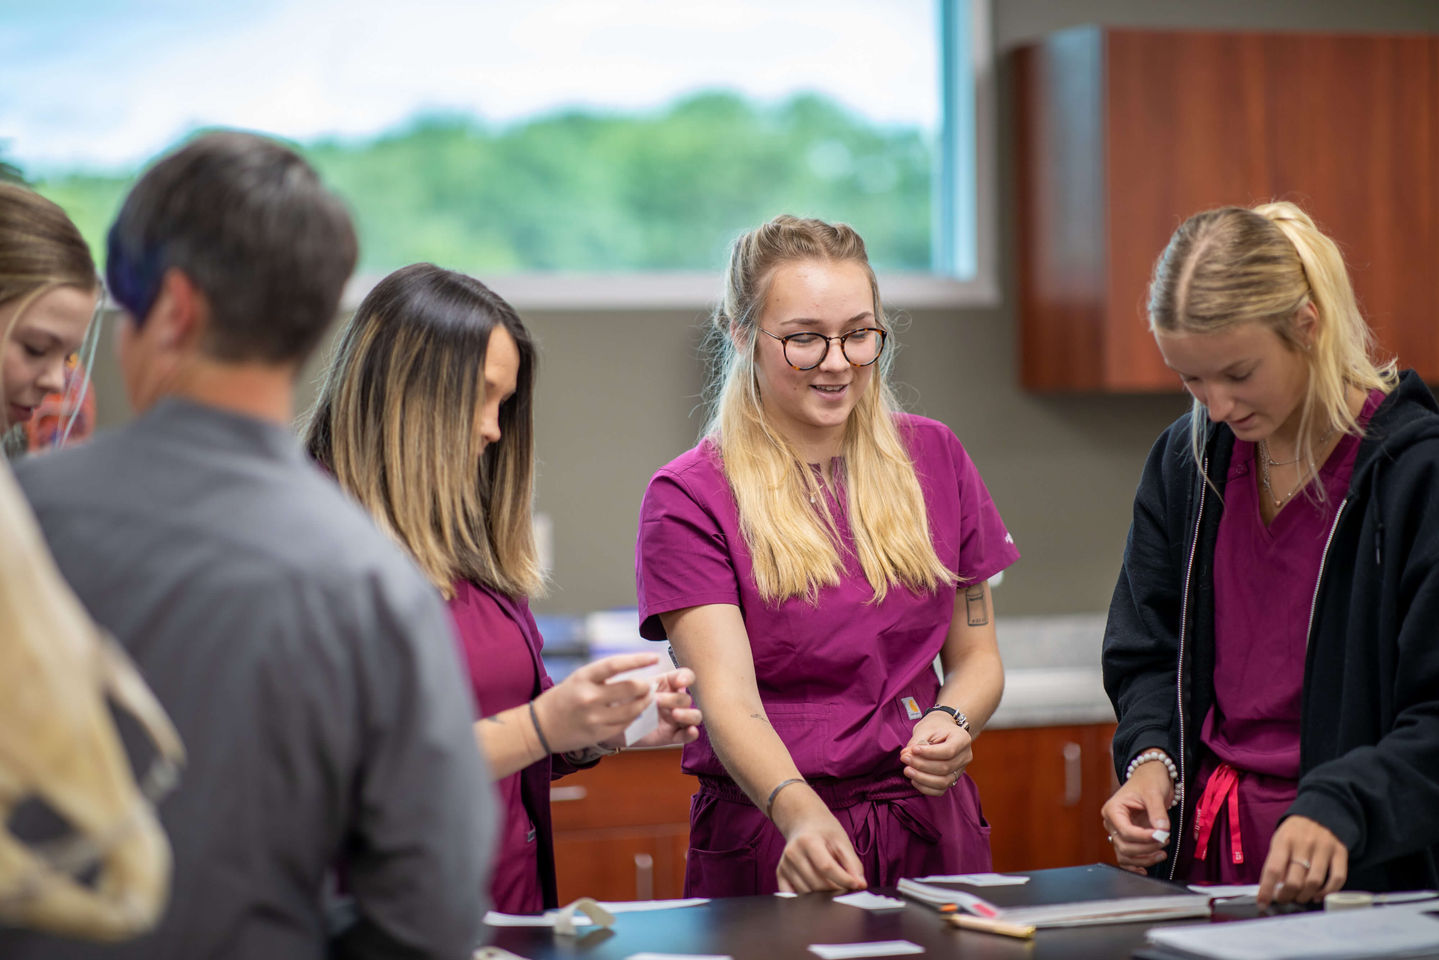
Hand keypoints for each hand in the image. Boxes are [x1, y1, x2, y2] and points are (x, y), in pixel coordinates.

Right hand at [531, 652, 656, 753]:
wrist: (540, 727)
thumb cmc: (563, 698)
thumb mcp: (578, 679)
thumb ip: (603, 676)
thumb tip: (634, 670)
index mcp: (583, 677)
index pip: (616, 664)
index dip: (638, 660)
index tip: (654, 657)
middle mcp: (589, 697)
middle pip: (629, 687)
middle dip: (645, 685)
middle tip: (650, 684)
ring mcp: (594, 717)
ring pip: (632, 709)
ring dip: (645, 703)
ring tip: (648, 698)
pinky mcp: (598, 734)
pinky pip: (625, 724)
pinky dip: (634, 717)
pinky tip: (636, 712)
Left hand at [610, 668, 702, 749]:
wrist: (614, 724)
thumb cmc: (624, 701)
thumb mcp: (629, 688)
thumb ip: (637, 683)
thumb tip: (643, 683)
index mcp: (668, 684)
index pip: (686, 677)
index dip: (686, 678)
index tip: (680, 682)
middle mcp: (675, 701)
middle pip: (686, 698)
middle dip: (674, 699)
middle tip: (656, 701)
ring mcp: (675, 719)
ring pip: (695, 716)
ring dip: (688, 714)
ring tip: (674, 714)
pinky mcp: (673, 735)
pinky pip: (688, 735)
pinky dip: (692, 733)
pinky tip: (690, 730)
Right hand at [771, 789, 866, 893]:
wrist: (804, 822)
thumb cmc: (824, 832)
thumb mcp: (842, 841)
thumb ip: (853, 863)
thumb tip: (860, 885)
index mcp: (808, 841)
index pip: (826, 867)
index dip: (844, 880)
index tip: (857, 886)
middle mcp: (792, 853)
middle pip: (817, 883)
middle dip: (836, 890)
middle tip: (847, 888)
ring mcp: (784, 864)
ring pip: (807, 893)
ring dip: (823, 896)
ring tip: (833, 886)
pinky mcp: (780, 873)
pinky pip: (793, 896)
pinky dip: (806, 899)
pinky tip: (817, 893)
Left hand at [900, 712, 972, 796]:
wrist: (943, 730)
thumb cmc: (935, 727)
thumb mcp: (926, 728)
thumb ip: (916, 742)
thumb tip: (906, 755)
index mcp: (962, 739)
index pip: (949, 751)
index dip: (929, 753)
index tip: (913, 749)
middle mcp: (965, 756)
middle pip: (945, 767)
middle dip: (922, 765)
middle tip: (905, 758)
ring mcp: (960, 770)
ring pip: (943, 782)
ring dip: (922, 778)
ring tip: (907, 770)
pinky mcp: (953, 779)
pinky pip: (940, 790)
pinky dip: (925, 788)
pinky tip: (914, 779)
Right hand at [1101, 760, 1174, 872]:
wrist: (1150, 778)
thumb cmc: (1149, 781)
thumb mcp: (1154, 792)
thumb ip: (1157, 812)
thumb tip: (1161, 829)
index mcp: (1113, 810)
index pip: (1125, 832)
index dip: (1144, 837)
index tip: (1161, 836)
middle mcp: (1112, 823)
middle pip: (1124, 846)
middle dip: (1146, 848)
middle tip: (1164, 840)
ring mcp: (1118, 832)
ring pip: (1125, 855)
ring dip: (1144, 859)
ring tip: (1162, 853)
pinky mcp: (1127, 838)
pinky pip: (1126, 858)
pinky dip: (1135, 865)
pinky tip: (1146, 869)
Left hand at [1257, 816, 1347, 906]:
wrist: (1321, 812)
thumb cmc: (1295, 832)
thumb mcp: (1280, 841)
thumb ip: (1277, 862)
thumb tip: (1273, 889)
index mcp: (1284, 840)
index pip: (1273, 869)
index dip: (1266, 890)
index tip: (1262, 903)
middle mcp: (1304, 844)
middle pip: (1295, 880)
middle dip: (1287, 895)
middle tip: (1284, 899)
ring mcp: (1324, 848)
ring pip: (1315, 882)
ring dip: (1305, 896)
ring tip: (1300, 898)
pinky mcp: (1340, 853)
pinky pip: (1337, 879)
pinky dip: (1328, 892)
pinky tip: (1318, 895)